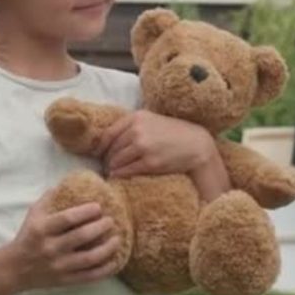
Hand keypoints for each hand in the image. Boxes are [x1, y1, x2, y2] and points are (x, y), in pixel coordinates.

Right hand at [7, 191, 120, 290]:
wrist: (15, 269)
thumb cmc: (28, 236)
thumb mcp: (34, 214)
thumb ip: (50, 197)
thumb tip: (69, 181)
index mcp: (42, 229)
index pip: (68, 219)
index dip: (86, 212)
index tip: (99, 206)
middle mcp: (50, 248)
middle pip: (81, 236)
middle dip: (100, 226)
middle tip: (111, 220)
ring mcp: (59, 266)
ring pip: (89, 258)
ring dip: (107, 248)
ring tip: (118, 238)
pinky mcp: (65, 280)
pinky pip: (90, 276)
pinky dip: (105, 269)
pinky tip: (116, 260)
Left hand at [96, 110, 215, 177]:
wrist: (196, 144)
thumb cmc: (174, 132)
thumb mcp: (152, 120)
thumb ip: (132, 126)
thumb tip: (108, 139)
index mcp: (136, 117)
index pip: (108, 133)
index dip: (100, 146)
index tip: (97, 153)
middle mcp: (138, 130)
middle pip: (111, 148)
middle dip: (107, 159)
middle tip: (107, 166)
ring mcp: (144, 146)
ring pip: (117, 161)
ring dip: (113, 168)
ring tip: (112, 172)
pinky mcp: (150, 162)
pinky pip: (127, 171)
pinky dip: (120, 175)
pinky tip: (118, 176)